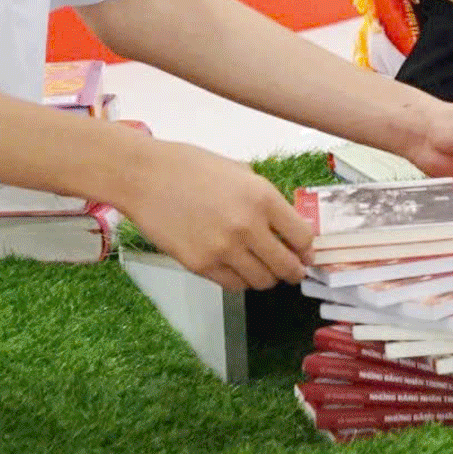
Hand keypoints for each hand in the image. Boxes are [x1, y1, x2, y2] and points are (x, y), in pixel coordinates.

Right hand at [115, 139, 311, 290]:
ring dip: (267, 278)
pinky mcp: (200, 265)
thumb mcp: (242, 172)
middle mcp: (248, 226)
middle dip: (294, 272)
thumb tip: (287, 228)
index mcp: (263, 197)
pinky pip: (234, 285)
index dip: (307, 250)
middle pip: (287, 266)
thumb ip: (266, 201)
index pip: (303, 237)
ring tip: (263, 269)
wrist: (145, 177)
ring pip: (262, 281)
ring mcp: (223, 249)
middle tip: (293, 271)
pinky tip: (238, 269)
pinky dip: (241, 281)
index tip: (305, 253)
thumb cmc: (192, 168)